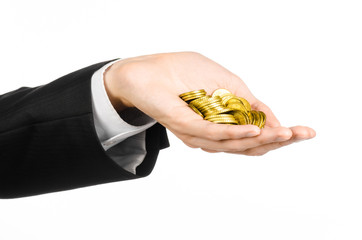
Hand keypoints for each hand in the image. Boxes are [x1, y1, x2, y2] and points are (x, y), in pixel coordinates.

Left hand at [104, 52, 314, 154]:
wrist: (144, 71)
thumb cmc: (182, 73)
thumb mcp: (225, 83)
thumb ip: (247, 102)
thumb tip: (271, 118)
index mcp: (223, 123)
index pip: (256, 134)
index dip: (282, 134)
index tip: (307, 132)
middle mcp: (212, 132)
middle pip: (249, 144)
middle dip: (278, 140)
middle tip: (303, 135)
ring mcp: (198, 131)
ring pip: (233, 143)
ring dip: (261, 138)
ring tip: (287, 134)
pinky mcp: (184, 124)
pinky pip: (212, 132)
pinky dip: (234, 133)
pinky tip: (254, 131)